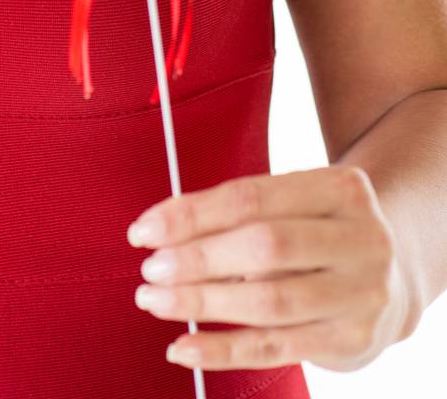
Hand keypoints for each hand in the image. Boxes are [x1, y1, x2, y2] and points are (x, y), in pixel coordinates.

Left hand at [127, 164, 412, 371]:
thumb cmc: (321, 230)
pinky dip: (223, 350)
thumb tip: (163, 232)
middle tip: (150, 269)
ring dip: (201, 303)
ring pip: (269, 302)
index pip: (252, 198)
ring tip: (155, 300)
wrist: (394, 273)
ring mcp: (361, 293)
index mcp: (341, 189)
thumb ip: (244, 212)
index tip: (144, 230)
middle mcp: (360, 239)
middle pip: (263, 248)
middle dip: (196, 259)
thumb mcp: (299, 202)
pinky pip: (276, 348)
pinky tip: (183, 347)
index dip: (191, 214)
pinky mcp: (352, 340)